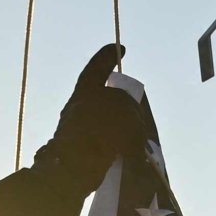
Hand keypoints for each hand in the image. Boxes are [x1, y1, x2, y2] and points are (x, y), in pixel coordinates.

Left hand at [38, 43, 149, 187]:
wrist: (76, 166)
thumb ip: (129, 106)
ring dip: (123, 126)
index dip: (110, 55)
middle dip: (122, 99)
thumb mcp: (124, 108)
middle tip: (137, 105)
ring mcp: (78, 127)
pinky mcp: (80, 149)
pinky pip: (104, 141)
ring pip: (106, 120)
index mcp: (85, 88)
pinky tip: (129, 152)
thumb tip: (128, 124)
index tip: (121, 49)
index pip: (99, 64)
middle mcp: (79, 105)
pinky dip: (117, 144)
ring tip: (139, 136)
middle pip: (104, 95)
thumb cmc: (100, 129)